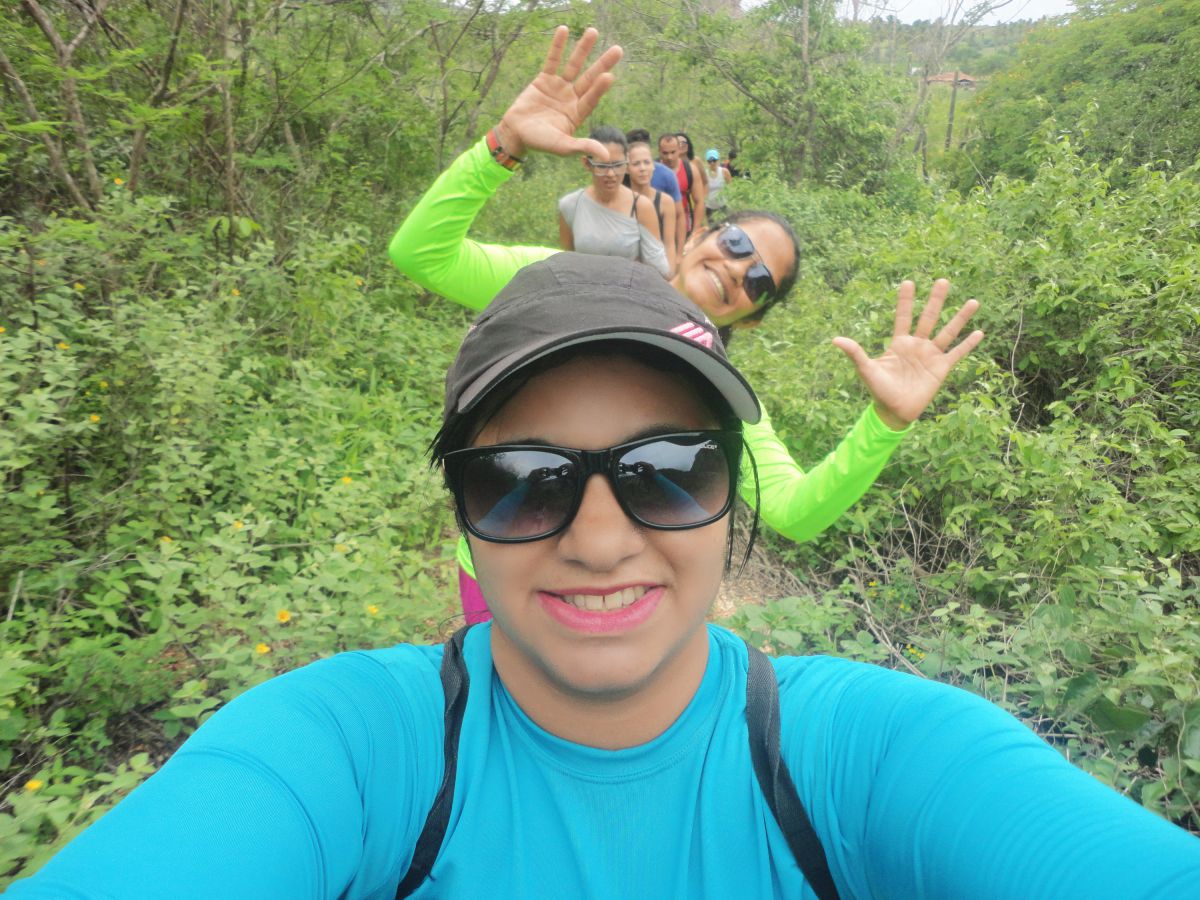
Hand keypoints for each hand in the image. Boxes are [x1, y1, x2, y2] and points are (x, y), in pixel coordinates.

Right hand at [496, 26, 621, 160]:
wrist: (515, 134)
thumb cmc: (540, 143)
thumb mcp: (562, 147)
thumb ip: (583, 147)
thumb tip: (605, 156)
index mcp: (578, 113)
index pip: (592, 97)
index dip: (600, 87)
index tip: (609, 76)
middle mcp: (572, 98)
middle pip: (589, 78)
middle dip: (602, 64)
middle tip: (618, 50)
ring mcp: (559, 87)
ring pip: (574, 65)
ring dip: (583, 49)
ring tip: (593, 32)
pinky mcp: (544, 80)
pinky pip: (552, 60)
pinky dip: (557, 46)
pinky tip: (564, 30)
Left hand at [832, 279, 983, 429]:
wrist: (894, 412)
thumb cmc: (879, 390)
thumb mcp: (867, 370)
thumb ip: (855, 353)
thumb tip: (835, 340)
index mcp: (899, 343)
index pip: (903, 316)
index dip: (905, 301)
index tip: (908, 282)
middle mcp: (917, 345)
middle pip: (928, 318)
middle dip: (935, 300)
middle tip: (943, 281)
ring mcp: (931, 355)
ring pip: (948, 332)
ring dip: (960, 317)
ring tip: (973, 301)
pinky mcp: (941, 369)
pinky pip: (957, 353)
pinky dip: (968, 344)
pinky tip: (979, 332)